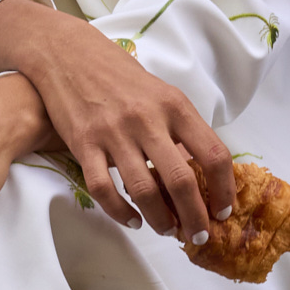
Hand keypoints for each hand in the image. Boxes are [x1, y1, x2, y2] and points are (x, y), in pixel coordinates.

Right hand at [0, 0, 232, 242]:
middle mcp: (147, 120)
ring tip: (167, 231)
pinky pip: (104, 189)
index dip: (223, 189)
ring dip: (160, 220)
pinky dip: (120, 212)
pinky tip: (132, 220)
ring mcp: (114, 133)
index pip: (213, 154)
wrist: (66, 53)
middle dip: (195, 218)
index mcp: (174, 105)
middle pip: (181, 181)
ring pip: (143, 191)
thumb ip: (179, 127)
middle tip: (199, 236)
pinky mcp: (83, 144)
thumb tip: (199, 172)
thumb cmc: (118, 74)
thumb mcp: (160, 92)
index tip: (223, 210)